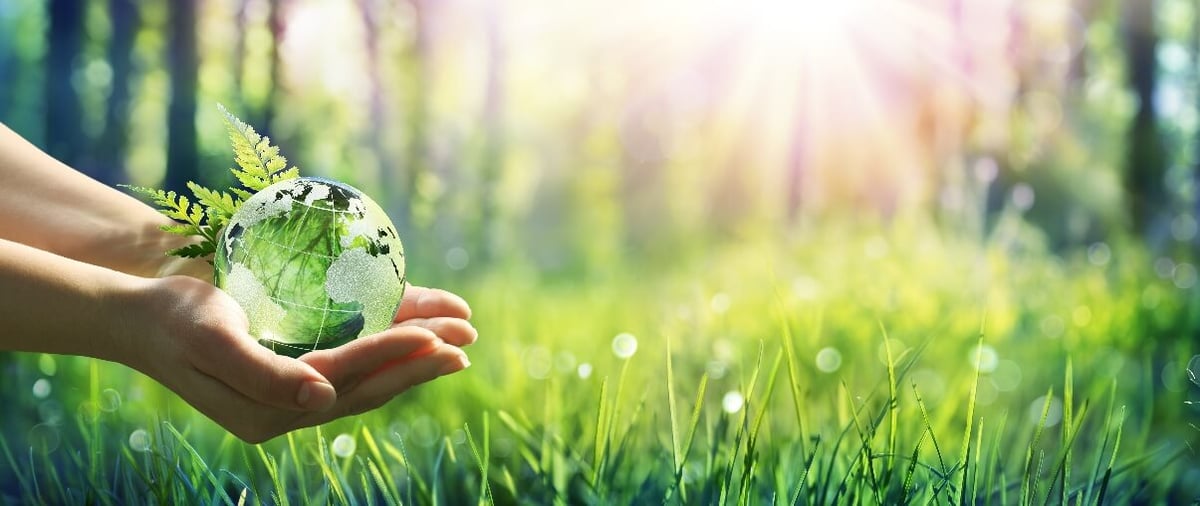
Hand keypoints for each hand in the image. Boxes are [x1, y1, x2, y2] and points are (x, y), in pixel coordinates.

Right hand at [117, 276, 475, 442]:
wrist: (140, 316)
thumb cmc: (173, 321)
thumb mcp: (213, 344)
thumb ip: (266, 376)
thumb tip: (322, 403)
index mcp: (270, 410)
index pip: (347, 379)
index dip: (393, 356)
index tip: (436, 337)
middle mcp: (290, 406)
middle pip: (369, 384)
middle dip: (420, 361)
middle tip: (467, 340)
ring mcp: (295, 389)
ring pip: (368, 374)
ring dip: (413, 353)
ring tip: (459, 333)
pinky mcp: (298, 368)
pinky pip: (354, 358)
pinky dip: (387, 342)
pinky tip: (417, 326)